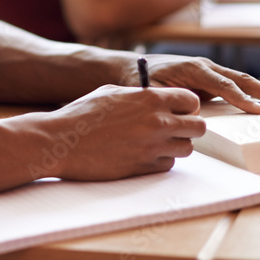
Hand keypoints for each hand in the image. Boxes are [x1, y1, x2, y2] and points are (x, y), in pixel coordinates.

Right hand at [36, 84, 204, 179]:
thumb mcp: (112, 92)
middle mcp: (156, 123)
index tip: (179, 109)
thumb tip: (155, 97)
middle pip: (198, 127)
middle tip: (175, 126)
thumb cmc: (81, 115)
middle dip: (189, 126)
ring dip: (176, 144)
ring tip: (157, 141)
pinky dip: (160, 160)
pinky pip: (167, 165)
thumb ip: (140, 94)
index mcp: (149, 99)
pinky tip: (143, 153)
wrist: (61, 142)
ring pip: (186, 148)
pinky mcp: (143, 168)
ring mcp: (152, 147)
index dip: (187, 105)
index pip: (192, 101)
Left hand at [135, 54, 259, 114]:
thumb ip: (172, 101)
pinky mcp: (210, 77)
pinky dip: (254, 89)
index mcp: (192, 69)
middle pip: (240, 79)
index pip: (223, 85)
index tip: (258, 111)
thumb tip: (195, 114)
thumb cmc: (140, 82)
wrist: (131, 68)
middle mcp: (204, 66)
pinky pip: (235, 83)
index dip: (241, 99)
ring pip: (241, 80)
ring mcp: (209, 70)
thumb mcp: (151, 92)